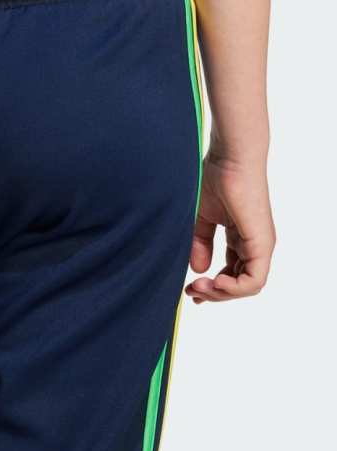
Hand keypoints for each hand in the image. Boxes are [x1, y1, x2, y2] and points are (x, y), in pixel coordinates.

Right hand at [186, 155, 274, 302]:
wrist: (228, 158)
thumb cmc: (213, 177)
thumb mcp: (200, 216)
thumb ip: (200, 242)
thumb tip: (198, 269)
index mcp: (241, 238)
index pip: (231, 272)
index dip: (212, 284)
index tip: (189, 286)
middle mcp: (254, 245)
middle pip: (239, 283)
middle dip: (214, 293)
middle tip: (191, 292)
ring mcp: (260, 246)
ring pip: (248, 286)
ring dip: (222, 293)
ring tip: (198, 288)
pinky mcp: (262, 244)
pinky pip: (253, 280)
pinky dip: (234, 287)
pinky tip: (214, 283)